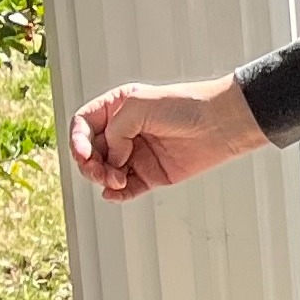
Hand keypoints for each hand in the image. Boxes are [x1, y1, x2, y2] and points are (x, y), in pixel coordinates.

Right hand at [67, 75, 270, 201]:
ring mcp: (137, 154)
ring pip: (105, 173)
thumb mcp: (138, 106)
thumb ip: (114, 130)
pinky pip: (126, 190)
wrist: (221, 123)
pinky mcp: (151, 174)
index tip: (84, 152)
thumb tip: (112, 158)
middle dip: (89, 164)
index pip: (84, 125)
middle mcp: (125, 132)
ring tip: (115, 179)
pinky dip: (117, 194)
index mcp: (118, 108)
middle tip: (100, 171)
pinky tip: (115, 194)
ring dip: (103, 179)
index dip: (77, 140)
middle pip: (91, 153)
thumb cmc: (185, 106)